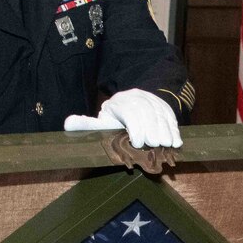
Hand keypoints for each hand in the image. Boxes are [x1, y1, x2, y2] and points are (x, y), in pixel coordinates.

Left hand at [63, 89, 181, 148]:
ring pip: (161, 113)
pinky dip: (174, 129)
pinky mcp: (163, 105)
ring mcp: (152, 99)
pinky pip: (170, 115)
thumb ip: (87, 125)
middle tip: (155, 145)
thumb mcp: (101, 121)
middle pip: (147, 111)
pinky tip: (176, 141)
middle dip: (153, 128)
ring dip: (165, 130)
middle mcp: (137, 97)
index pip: (130, 111)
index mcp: (119, 102)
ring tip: (168, 144)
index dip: (136, 126)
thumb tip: (67, 124)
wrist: (131, 104)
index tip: (138, 143)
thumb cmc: (114, 120)